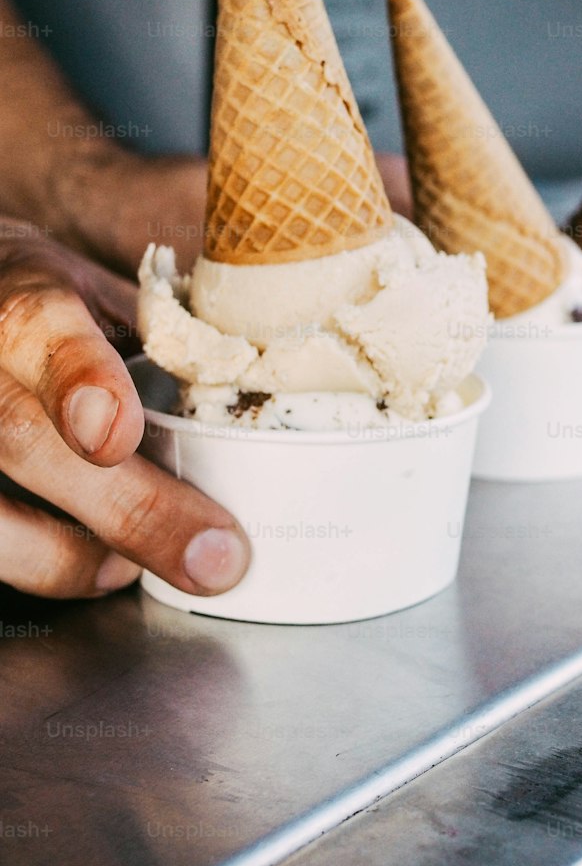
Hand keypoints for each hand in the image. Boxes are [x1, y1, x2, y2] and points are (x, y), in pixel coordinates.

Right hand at [0, 221, 249, 598]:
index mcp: (22, 300)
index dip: (79, 381)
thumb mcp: (103, 295)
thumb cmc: (54, 307)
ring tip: (142, 565)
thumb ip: (163, 338)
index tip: (117, 437)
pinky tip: (100, 567)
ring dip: (79, 558)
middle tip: (216, 557)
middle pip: (24, 437)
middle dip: (129, 508)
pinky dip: (47, 570)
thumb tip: (273, 397)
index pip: (38, 326)